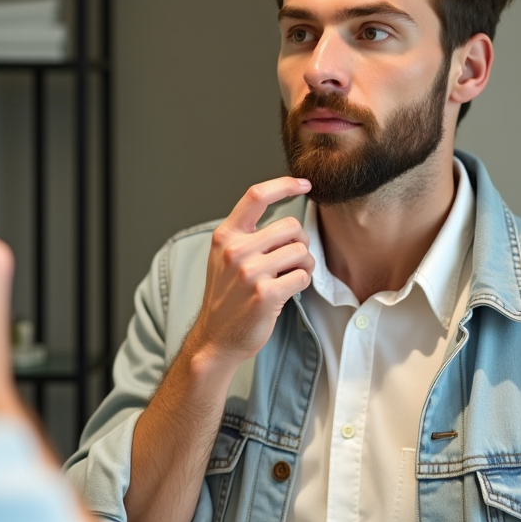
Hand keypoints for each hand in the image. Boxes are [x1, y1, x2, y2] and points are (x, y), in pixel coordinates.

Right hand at [188, 177, 313, 367]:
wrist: (216, 337)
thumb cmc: (228, 296)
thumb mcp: (225, 257)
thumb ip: (248, 235)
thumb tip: (290, 220)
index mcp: (225, 235)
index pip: (256, 195)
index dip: (284, 184)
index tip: (304, 184)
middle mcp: (235, 250)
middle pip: (290, 226)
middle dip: (300, 242)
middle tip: (292, 260)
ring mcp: (249, 272)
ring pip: (301, 251)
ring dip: (304, 265)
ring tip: (289, 277)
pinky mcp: (265, 294)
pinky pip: (303, 277)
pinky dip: (302, 283)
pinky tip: (287, 291)